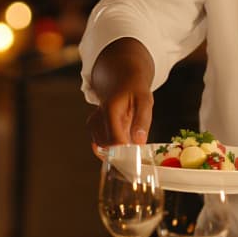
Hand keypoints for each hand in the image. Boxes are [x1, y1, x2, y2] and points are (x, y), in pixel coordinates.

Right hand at [87, 38, 154, 153]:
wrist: (123, 79)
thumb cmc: (135, 89)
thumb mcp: (145, 100)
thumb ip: (142, 121)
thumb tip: (139, 142)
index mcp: (110, 110)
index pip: (115, 140)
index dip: (127, 152)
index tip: (138, 157)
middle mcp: (97, 118)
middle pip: (108, 147)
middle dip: (122, 153)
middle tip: (137, 153)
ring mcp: (93, 124)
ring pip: (103, 148)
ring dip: (116, 151)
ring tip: (130, 143)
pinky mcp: (93, 128)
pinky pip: (100, 146)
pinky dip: (111, 148)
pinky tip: (122, 142)